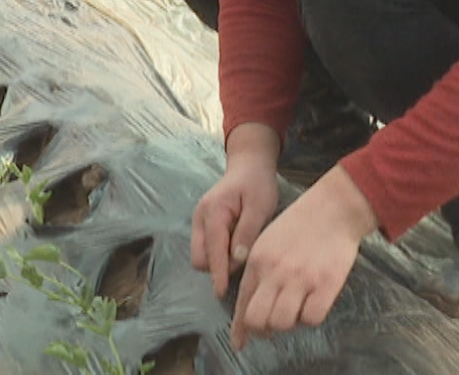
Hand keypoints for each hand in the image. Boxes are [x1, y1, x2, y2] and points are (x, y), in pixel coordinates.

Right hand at [192, 148, 281, 301]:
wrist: (249, 165)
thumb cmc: (257, 184)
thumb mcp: (259, 207)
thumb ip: (247, 232)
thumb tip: (237, 259)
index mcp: (213, 213)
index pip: (212, 251)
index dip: (218, 274)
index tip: (222, 294)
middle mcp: (200, 218)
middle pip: (200, 258)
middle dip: (217, 269)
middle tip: (244, 269)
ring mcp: (199, 221)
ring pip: (201, 255)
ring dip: (218, 262)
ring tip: (242, 257)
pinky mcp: (203, 225)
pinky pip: (205, 248)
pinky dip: (218, 255)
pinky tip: (236, 251)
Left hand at [227, 166, 376, 348]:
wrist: (332, 209)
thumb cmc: (299, 225)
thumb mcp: (267, 242)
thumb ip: (258, 271)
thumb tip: (252, 301)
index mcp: (257, 261)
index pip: (242, 302)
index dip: (240, 328)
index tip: (239, 342)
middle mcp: (275, 272)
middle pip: (258, 319)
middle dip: (262, 329)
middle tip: (273, 326)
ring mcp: (300, 279)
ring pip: (282, 323)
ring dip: (287, 324)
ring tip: (295, 310)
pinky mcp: (326, 284)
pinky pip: (311, 318)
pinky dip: (310, 318)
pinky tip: (313, 304)